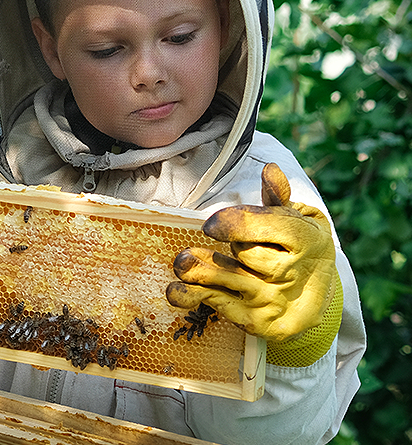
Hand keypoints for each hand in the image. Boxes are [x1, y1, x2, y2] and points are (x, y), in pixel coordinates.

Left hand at [166, 163, 337, 344]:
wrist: (317, 303)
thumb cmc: (302, 251)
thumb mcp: (301, 221)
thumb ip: (279, 199)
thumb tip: (269, 171)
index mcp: (309, 241)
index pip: (270, 227)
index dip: (236, 223)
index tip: (211, 226)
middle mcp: (294, 274)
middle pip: (246, 252)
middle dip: (228, 245)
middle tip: (216, 240)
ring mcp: (275, 300)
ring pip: (228, 278)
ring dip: (199, 269)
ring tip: (183, 261)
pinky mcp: (259, 322)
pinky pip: (220, 305)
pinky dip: (194, 296)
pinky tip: (175, 290)